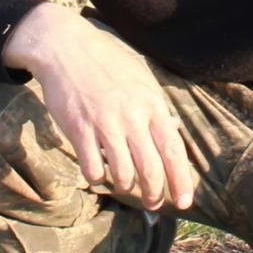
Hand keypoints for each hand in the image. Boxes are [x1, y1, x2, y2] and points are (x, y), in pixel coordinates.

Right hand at [2, 3, 194, 211]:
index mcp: (152, 104)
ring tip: (126, 186)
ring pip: (123, 173)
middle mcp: (132, 116)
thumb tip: (170, 133)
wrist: (67, 48)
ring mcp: (105, 124)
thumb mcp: (141, 78)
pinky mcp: (79, 129)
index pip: (173, 149)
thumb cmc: (107, 63)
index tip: (185, 201)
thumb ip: (155, 107)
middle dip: (154, 193)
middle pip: (151, 168)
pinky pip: (93, 167)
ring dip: (126, 186)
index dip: (181, 179)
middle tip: (153, 204)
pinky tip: (98, 172)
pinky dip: (97, 177)